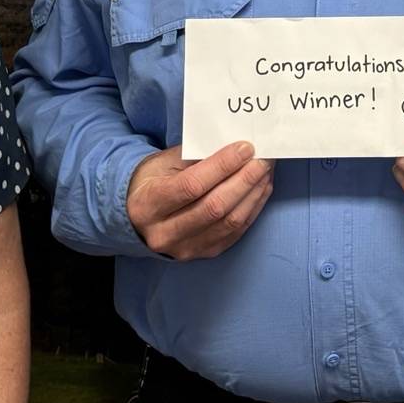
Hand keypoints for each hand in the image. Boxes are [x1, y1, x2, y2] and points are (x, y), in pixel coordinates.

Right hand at [126, 142, 273, 258]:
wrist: (138, 216)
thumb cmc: (154, 181)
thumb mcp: (164, 162)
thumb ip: (196, 156)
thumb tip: (236, 149)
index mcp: (148, 205)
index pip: (192, 186)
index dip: (222, 166)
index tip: (245, 148)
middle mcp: (164, 233)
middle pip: (214, 207)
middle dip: (244, 180)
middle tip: (263, 160)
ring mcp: (184, 248)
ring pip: (228, 222)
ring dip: (253, 195)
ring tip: (265, 172)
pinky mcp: (203, 254)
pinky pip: (234, 233)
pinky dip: (252, 209)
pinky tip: (260, 190)